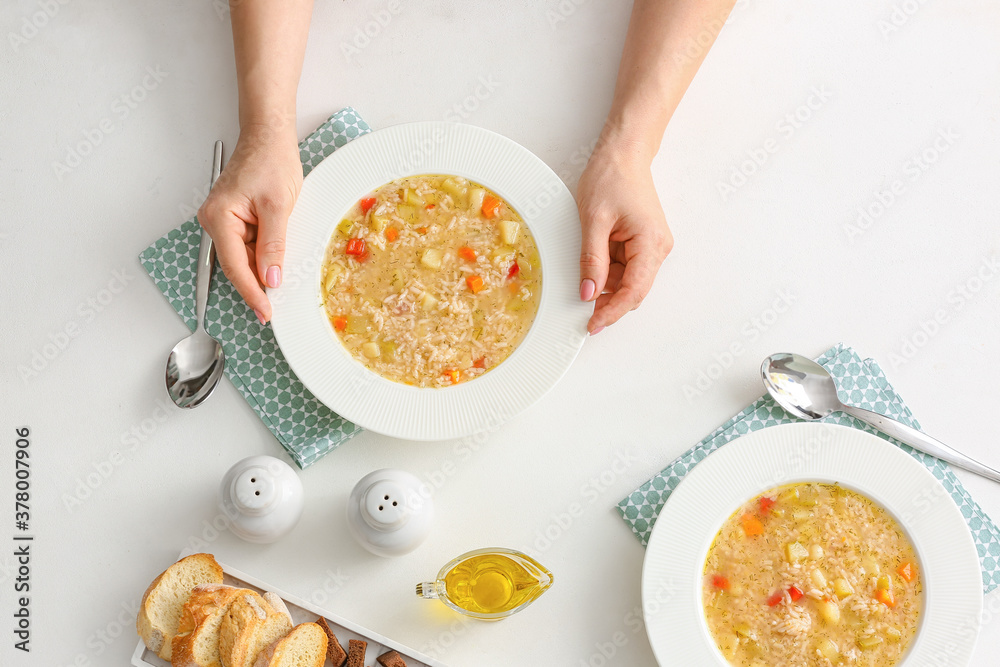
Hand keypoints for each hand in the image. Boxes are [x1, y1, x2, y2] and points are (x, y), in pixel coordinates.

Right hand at [197, 124, 301, 322]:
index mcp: (220, 218)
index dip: (251, 292)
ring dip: (260, 270)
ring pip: (242, 257)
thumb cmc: (271, 161)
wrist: (269, 137)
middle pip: (236, 265)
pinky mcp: (234, 219)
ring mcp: (223, 221)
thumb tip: (271, 278)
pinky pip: (247, 246)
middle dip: (255, 286)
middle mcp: (215, 221)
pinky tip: (275, 264)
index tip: (264, 311)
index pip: (235, 266)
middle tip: (271, 310)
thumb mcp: (278, 206)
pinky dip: (262, 256)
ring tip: (279, 286)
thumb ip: (273, 245)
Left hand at [576, 138, 673, 333]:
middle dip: (609, 301)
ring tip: (585, 268)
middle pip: (634, 290)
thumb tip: (589, 293)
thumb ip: (591, 260)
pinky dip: (607, 271)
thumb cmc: (611, 178)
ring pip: (628, 281)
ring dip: (606, 283)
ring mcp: (652, 246)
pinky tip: (594, 261)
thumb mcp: (593, 220)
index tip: (592, 325)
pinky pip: (625, 268)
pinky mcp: (643, 243)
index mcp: (651, 242)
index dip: (613, 312)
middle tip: (582, 311)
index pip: (634, 291)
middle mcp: (658, 248)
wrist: (623, 154)